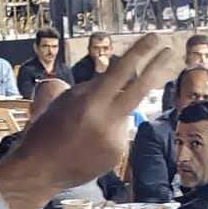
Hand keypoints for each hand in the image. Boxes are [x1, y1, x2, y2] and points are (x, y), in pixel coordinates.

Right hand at [0, 35, 177, 208]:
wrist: (38, 170)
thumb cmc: (45, 130)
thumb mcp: (65, 100)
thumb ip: (92, 85)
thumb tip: (115, 68)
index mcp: (90, 102)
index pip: (121, 71)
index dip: (140, 52)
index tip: (153, 38)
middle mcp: (107, 120)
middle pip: (140, 89)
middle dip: (156, 68)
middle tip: (168, 51)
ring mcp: (115, 139)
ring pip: (125, 113)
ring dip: (114, 111)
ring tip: (86, 126)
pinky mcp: (117, 154)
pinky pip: (119, 132)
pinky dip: (109, 130)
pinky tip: (89, 141)